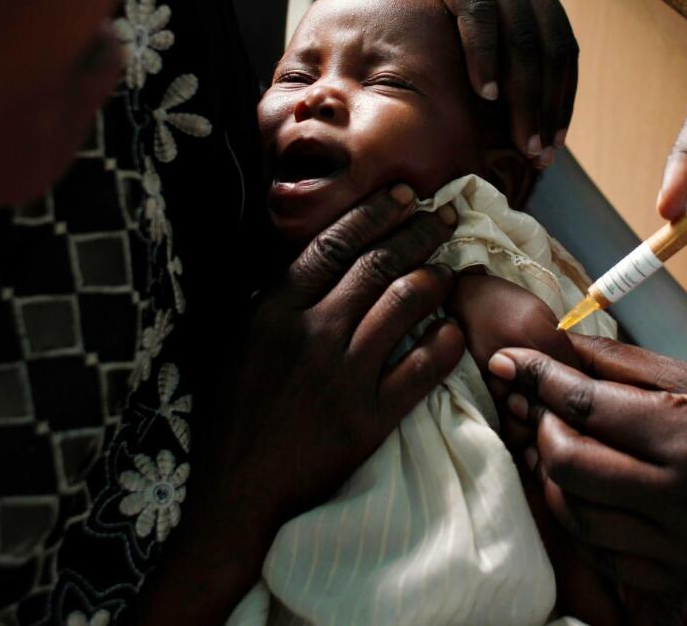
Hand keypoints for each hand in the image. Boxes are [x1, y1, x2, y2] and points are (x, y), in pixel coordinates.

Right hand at [136, 185, 465, 622]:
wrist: (239, 490)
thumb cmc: (233, 416)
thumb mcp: (235, 345)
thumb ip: (270, 303)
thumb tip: (304, 263)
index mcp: (276, 311)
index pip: (335, 244)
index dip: (375, 213)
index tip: (404, 196)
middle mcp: (315, 332)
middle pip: (379, 264)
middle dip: (419, 232)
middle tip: (445, 217)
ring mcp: (346, 373)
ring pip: (407, 303)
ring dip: (437, 277)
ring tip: (451, 270)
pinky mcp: (372, 415)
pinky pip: (424, 366)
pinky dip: (445, 341)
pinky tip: (454, 329)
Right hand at [343, 0, 578, 166]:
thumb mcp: (454, 2)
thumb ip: (482, 37)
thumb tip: (490, 106)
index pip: (560, 45)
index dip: (562, 96)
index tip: (555, 141)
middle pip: (548, 45)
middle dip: (547, 106)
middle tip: (539, 154)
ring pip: (522, 32)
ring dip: (525, 93)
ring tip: (519, 138)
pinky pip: (475, 7)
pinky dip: (484, 52)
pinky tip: (484, 92)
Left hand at [487, 335, 686, 594]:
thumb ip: (622, 365)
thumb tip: (554, 341)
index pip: (586, 406)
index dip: (538, 379)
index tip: (509, 362)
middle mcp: (682, 495)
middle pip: (567, 464)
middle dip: (542, 431)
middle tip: (547, 413)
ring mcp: (679, 544)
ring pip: (573, 512)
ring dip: (553, 475)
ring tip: (564, 448)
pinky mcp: (676, 575)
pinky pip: (598, 549)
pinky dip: (579, 514)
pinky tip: (586, 488)